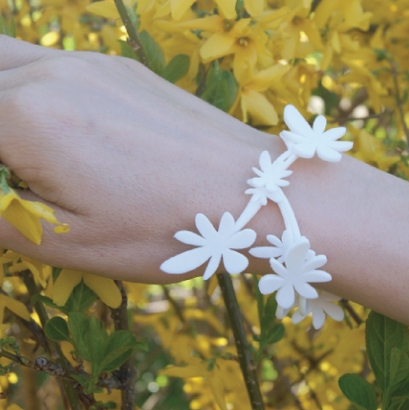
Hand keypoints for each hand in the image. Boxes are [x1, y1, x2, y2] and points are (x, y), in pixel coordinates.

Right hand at [0, 35, 273, 282]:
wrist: (252, 193)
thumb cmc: (168, 227)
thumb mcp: (69, 241)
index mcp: (29, 116)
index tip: (8, 186)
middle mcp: (54, 72)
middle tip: (13, 167)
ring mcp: (93, 63)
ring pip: (8, 59)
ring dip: (1, 99)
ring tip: (25, 148)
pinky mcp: (123, 68)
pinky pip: (52, 65)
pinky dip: (31, 89)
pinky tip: (58, 128)